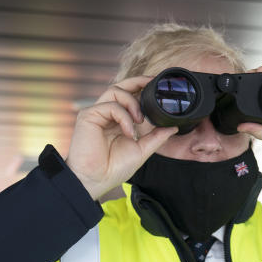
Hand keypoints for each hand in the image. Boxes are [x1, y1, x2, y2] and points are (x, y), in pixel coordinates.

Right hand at [66, 76, 178, 199]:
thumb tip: (173, 127)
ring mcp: (97, 113)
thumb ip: (156, 137)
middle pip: (121, 86)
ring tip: (140, 120)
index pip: (130, 96)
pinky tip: (129, 132)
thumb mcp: (142, 150)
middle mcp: (107, 114)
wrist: (97, 180)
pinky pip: (110, 106)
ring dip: (132, 102)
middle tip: (153, 83)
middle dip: (139, 81)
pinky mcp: (88, 116)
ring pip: (116, 91)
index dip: (143, 87)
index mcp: (119, 120)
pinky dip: (124, 117)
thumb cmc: (114, 168)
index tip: (158, 86)